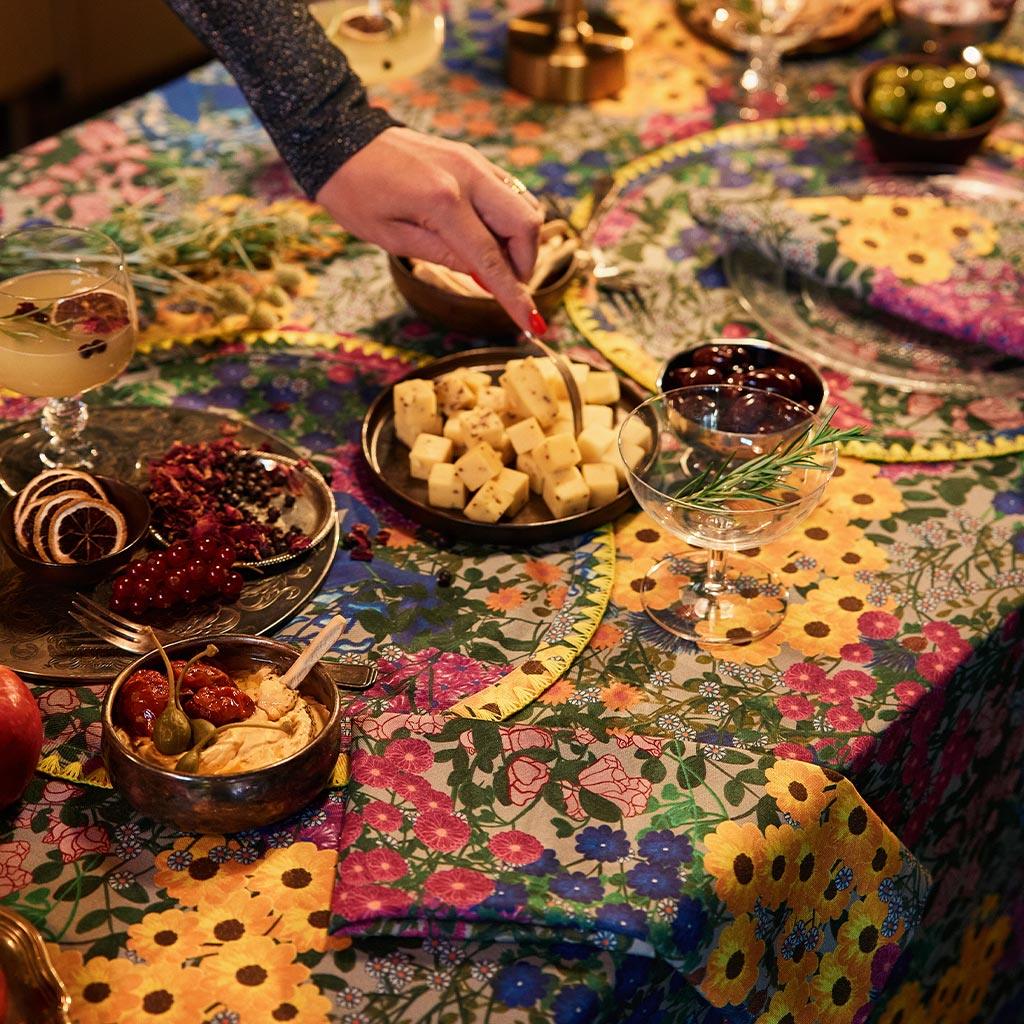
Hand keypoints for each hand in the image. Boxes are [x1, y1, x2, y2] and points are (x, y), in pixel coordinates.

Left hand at [316, 127, 546, 332]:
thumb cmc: (355, 193)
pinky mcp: (473, 157)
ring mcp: (474, 161)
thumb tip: (488, 277)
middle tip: (504, 283)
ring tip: (491, 259)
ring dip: (520, 241)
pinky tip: (486, 235)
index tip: (532, 324)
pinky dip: (509, 219)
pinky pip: (510, 191)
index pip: (491, 257)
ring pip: (525, 205)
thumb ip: (445, 256)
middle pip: (526, 224)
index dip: (514, 295)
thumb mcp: (392, 239)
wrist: (340, 138)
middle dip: (525, 262)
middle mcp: (467, 176)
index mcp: (441, 200)